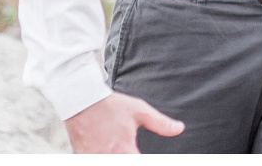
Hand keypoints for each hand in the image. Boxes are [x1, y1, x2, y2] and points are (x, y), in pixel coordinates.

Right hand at [65, 91, 183, 153]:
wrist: (82, 101)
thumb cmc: (111, 106)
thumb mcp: (139, 111)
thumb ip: (160, 123)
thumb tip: (179, 129)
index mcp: (125, 150)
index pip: (140, 163)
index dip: (146, 162)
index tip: (141, 154)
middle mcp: (109, 157)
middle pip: (123, 163)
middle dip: (129, 157)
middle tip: (130, 149)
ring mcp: (94, 158)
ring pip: (109, 162)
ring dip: (116, 156)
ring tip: (119, 149)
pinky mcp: (83, 156)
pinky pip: (93, 160)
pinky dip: (101, 156)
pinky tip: (107, 149)